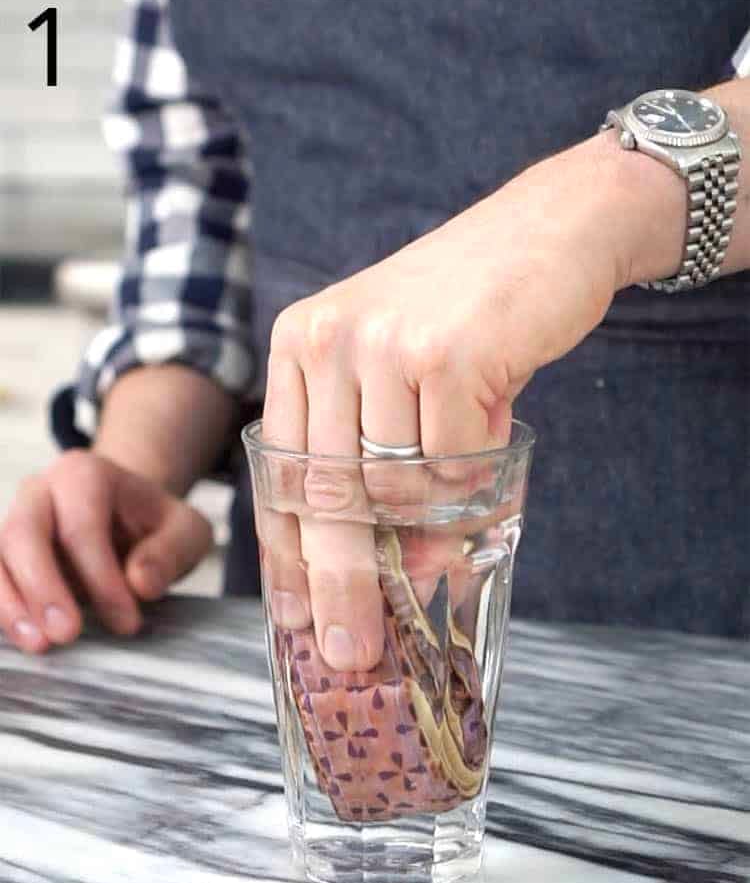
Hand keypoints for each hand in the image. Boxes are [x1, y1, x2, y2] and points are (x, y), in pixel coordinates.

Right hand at [0, 450, 212, 652]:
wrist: (129, 518)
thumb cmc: (156, 524)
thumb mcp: (186, 531)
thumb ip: (170, 552)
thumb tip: (141, 582)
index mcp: (86, 474)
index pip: (83, 527)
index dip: (100, 579)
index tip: (127, 622)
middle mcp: (41, 490)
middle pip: (24, 533)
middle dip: (43, 587)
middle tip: (68, 634)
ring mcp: (15, 518)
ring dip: (11, 603)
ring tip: (39, 645)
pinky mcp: (5, 552)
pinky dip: (3, 607)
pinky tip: (22, 637)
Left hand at [261, 132, 683, 672]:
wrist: (548, 232)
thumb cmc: (466, 313)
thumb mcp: (393, 372)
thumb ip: (378, 460)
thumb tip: (401, 565)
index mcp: (299, 345)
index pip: (279, 472)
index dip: (288, 554)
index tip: (299, 616)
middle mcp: (328, 340)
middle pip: (326, 495)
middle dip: (340, 585)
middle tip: (353, 650)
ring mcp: (386, 345)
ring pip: (398, 488)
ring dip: (431, 521)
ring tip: (456, 506)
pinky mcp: (448, 355)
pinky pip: (456, 465)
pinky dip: (475, 480)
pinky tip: (488, 452)